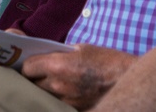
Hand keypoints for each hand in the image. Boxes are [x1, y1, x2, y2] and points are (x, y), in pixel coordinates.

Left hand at [21, 44, 136, 109]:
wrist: (128, 80)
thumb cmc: (106, 61)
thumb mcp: (81, 49)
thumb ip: (60, 53)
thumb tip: (44, 54)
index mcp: (58, 65)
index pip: (27, 68)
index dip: (27, 64)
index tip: (31, 63)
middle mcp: (58, 85)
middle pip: (31, 85)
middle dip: (32, 79)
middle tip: (36, 75)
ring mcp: (65, 101)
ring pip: (42, 97)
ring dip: (42, 91)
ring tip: (49, 84)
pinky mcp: (73, 111)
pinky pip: (56, 105)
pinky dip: (56, 100)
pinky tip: (63, 94)